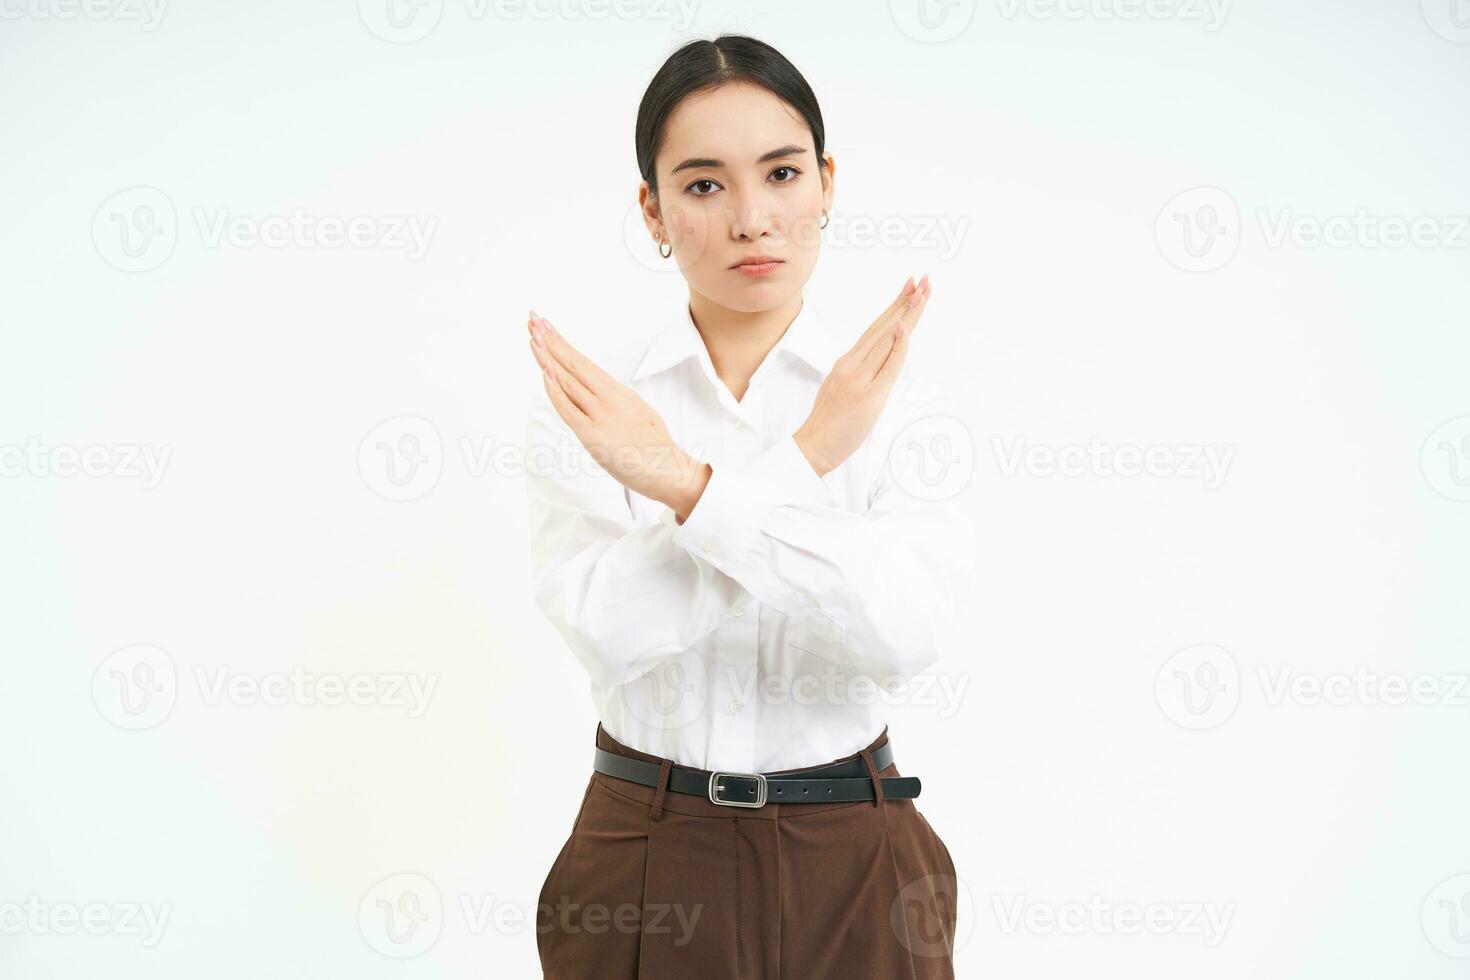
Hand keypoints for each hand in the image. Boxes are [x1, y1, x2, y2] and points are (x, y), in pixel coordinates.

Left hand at [528, 311, 709, 516]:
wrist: (669, 470)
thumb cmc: (654, 447)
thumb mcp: (636, 412)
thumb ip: (615, 402)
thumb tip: (599, 395)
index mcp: (619, 392)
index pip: (584, 363)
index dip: (563, 344)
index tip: (547, 327)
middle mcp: (609, 398)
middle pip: (574, 364)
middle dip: (551, 341)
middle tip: (533, 319)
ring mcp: (601, 415)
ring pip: (569, 381)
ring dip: (548, 357)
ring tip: (532, 336)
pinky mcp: (593, 435)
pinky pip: (569, 409)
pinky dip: (555, 389)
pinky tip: (545, 371)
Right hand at [794, 274, 931, 477]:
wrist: (812, 447)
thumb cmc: (828, 424)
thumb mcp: (843, 389)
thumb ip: (860, 372)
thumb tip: (879, 362)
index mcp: (848, 362)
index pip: (876, 329)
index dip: (894, 307)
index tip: (909, 289)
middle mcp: (852, 364)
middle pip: (883, 327)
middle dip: (905, 302)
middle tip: (922, 280)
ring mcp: (859, 379)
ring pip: (887, 340)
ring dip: (906, 315)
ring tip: (922, 293)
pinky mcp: (869, 397)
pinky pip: (887, 367)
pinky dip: (897, 346)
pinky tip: (904, 327)